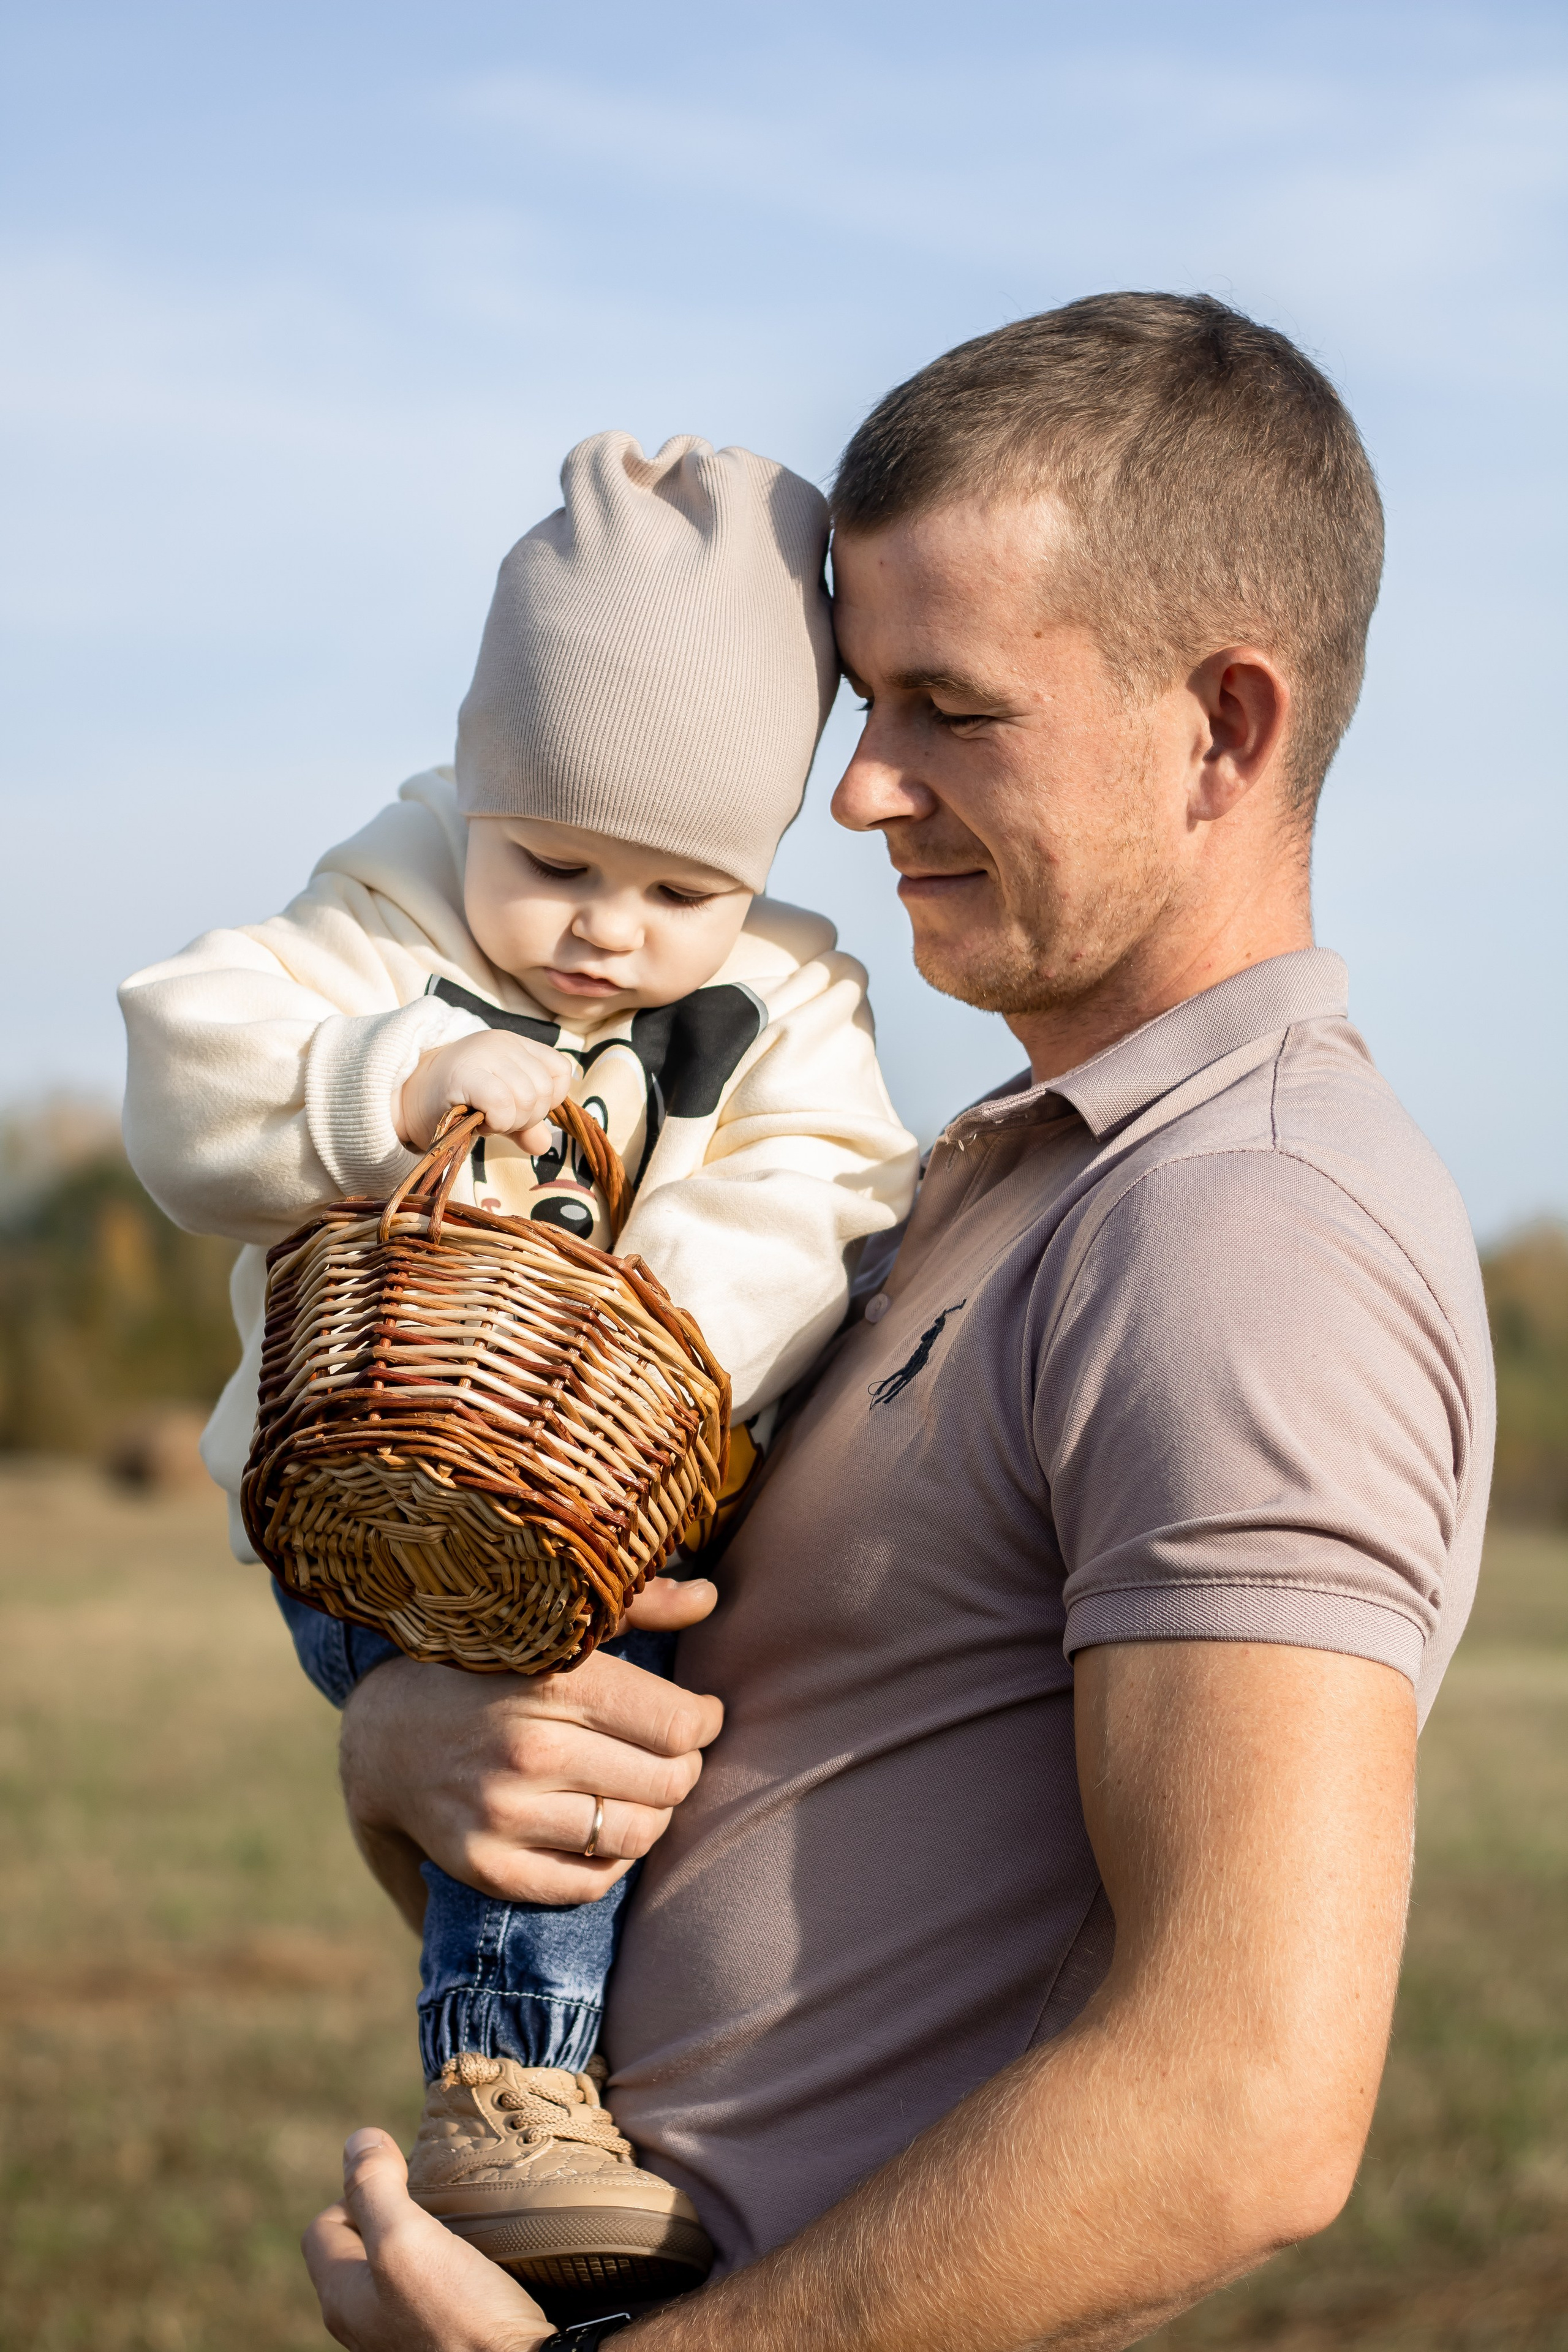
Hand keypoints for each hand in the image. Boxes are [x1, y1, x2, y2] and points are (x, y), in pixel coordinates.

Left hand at [304, 2127, 552, 2350]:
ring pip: (398, 2266)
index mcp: (343, 2296)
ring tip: (458, 2222)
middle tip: (436, 2197)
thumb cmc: (459, 2316)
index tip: (406, 2180)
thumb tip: (359, 2139)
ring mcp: (399, 2333)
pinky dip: (445, 2263)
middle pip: (361, 2244)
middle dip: (394, 2210)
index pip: (325, 2224)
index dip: (358, 2191)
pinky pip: (429, 2287)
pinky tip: (475, 2258)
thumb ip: (374, 2188)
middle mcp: (363, 2320)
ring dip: (423, 2236)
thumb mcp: (405, 2239)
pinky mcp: (439, 2336)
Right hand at [340, 1575, 723, 1906]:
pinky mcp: (487, 1866)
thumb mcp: (549, 1626)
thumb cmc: (486, 1669)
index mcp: (552, 1681)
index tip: (698, 1713)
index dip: (704, 1721)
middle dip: (684, 1768)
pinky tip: (600, 1826)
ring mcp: (503, 1814)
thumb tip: (711, 1598)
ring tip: (641, 1790)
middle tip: (671, 1755)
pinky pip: (590, 1883)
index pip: (679, 1723)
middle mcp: (528, 1749)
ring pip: (637, 1835)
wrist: (383, 1736)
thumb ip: (636, 1607)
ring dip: (654, 1815)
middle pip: (668, 1781)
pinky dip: (612, 1860)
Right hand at [398, 1031, 574, 1155]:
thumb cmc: (456, 1102)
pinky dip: (497, 1123)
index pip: (560, 1071)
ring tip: (484, 1118)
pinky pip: (503, 1105)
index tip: (517, 1109)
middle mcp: (504, 1043)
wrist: (407, 1097)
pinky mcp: (466, 1073)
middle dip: (525, 1117)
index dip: (548, 1100)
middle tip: (494, 1118)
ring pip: (527, 1100)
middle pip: (545, 1091)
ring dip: (508, 1122)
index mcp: (517, 1045)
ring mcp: (485, 1054)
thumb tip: (545, 1144)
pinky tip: (479, 1121)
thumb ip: (526, 1122)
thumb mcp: (499, 1108)